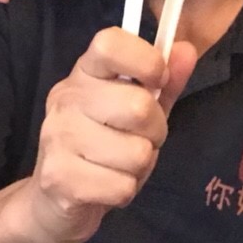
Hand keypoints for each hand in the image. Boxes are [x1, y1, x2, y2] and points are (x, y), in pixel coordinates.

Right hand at [21, 28, 195, 242]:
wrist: (56, 199)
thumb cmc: (103, 146)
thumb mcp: (137, 110)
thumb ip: (164, 83)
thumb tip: (187, 50)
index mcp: (84, 72)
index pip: (110, 43)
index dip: (145, 60)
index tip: (157, 81)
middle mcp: (65, 98)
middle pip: (138, 106)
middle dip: (155, 130)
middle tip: (140, 138)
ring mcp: (57, 137)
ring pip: (136, 153)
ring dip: (140, 166)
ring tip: (121, 164)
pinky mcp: (58, 178)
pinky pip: (122, 186)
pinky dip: (125, 191)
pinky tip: (107, 185)